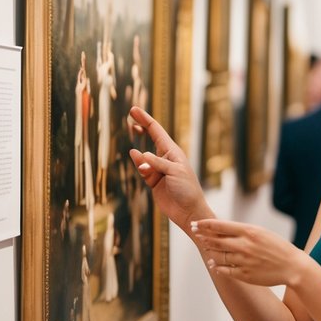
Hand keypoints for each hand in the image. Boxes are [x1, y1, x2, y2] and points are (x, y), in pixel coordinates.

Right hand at [127, 106, 206, 231]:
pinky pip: (142, 169)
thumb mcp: (174, 172)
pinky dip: (138, 165)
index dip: (145, 119)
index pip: (156, 131)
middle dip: (141, 127)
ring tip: (142, 163)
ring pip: (143, 156)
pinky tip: (137, 161)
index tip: (133, 109)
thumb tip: (139, 154)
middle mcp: (165, 158)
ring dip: (139, 155)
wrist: (189, 211)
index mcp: (173, 152)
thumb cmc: (187, 189)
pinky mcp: (153, 181)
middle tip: (131, 116)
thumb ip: (157, 162)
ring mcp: (159, 169)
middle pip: (150, 138)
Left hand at [192, 218, 309, 287]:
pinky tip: (214, 264)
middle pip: (216, 241)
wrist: (292, 267)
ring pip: (218, 256)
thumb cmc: (277, 247)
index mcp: (249, 232)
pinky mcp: (244, 275)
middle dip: (203, 236)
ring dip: (209, 251)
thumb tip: (222, 229)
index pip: (220, 226)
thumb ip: (242, 231)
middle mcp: (244, 246)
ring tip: (205, 248)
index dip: (205, 224)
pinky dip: (217, 267)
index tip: (196, 223)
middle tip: (195, 233)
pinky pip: (225, 270)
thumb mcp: (261, 233)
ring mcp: (244, 261)